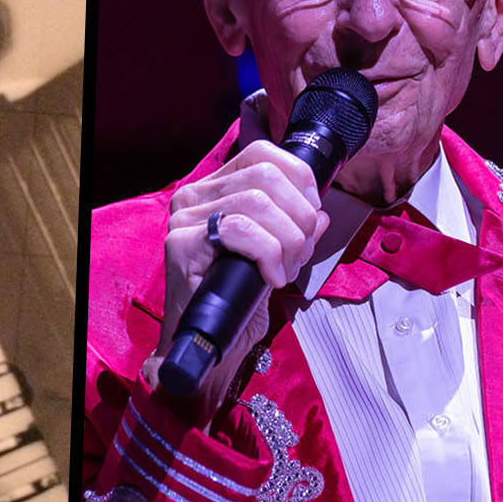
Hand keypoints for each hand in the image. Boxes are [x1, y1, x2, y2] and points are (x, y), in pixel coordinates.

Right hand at [156, 140, 329, 421]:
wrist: (209, 348)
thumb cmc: (239, 301)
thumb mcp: (277, 257)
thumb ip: (296, 230)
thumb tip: (320, 214)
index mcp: (216, 189)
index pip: (262, 153)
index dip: (298, 178)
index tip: (311, 214)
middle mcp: (194, 196)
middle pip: (266, 176)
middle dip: (298, 215)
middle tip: (301, 252)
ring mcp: (185, 218)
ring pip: (257, 202)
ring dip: (287, 238)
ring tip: (286, 268)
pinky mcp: (182, 244)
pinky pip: (240, 230)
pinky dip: (268, 254)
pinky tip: (271, 278)